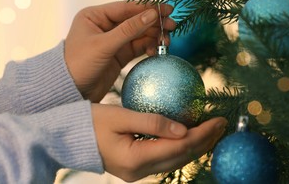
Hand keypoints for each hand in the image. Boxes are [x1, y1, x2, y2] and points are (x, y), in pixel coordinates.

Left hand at [65, 1, 175, 101]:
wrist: (70, 92)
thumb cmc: (78, 64)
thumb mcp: (103, 45)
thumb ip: (128, 30)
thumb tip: (153, 14)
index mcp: (95, 16)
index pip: (126, 7)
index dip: (148, 7)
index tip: (168, 10)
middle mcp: (104, 25)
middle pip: (135, 19)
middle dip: (154, 23)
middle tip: (172, 26)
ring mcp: (113, 40)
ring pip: (139, 33)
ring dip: (154, 36)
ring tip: (166, 41)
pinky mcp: (118, 55)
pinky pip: (138, 46)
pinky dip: (149, 47)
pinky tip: (156, 51)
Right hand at [91, 104, 226, 181]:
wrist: (67, 138)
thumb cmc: (89, 122)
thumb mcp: (119, 116)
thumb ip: (151, 122)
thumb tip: (184, 128)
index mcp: (135, 159)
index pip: (178, 147)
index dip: (202, 134)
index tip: (218, 119)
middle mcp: (138, 171)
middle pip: (180, 158)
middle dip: (204, 141)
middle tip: (221, 124)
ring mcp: (136, 172)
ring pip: (174, 161)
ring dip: (194, 145)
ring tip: (210, 130)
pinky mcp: (134, 167)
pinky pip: (164, 158)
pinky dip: (179, 147)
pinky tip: (186, 135)